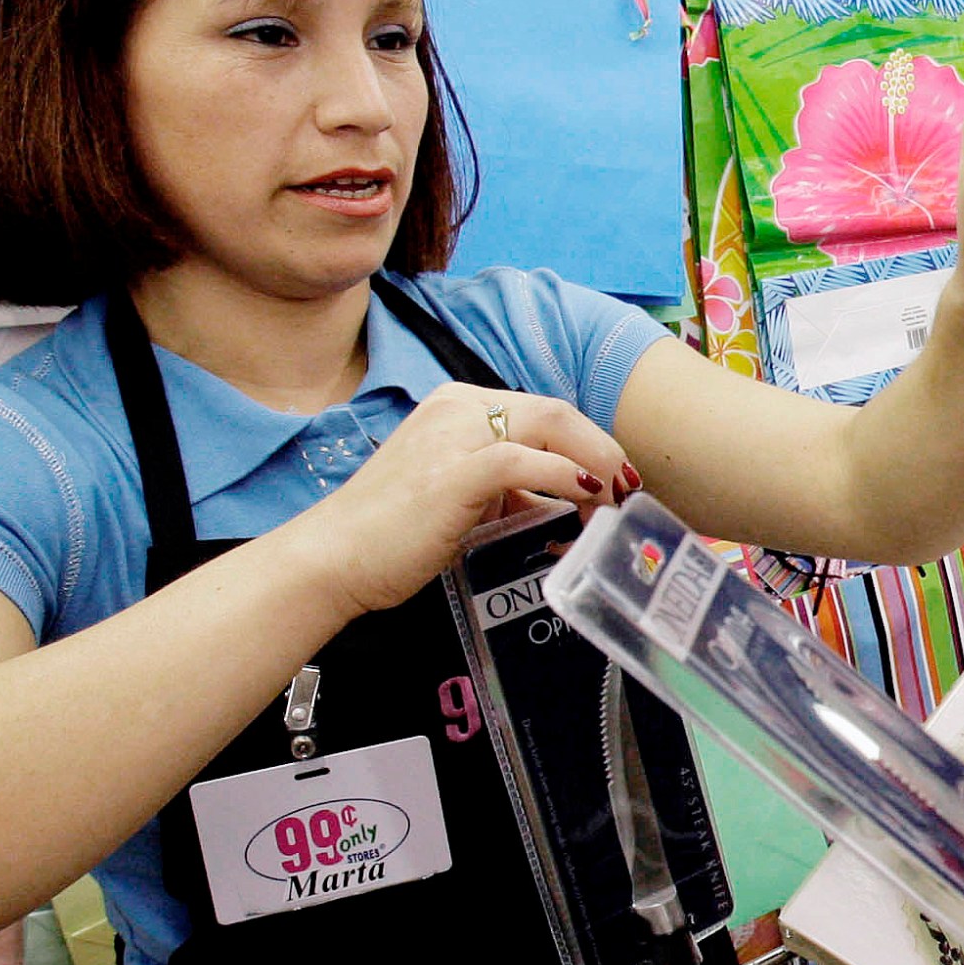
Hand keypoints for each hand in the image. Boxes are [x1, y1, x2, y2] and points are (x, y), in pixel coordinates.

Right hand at [265, 382, 633, 615]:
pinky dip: (568, 478)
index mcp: (457, 406)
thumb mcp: (460, 498)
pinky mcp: (454, 470)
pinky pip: (528, 461)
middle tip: (630, 492)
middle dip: (605, 450)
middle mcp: (457, 407)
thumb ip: (507, 489)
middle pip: (558, 412)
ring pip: (553, 424)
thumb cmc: (392, 535)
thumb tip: (562, 501)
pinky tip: (587, 499)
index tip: (615, 481)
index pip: (543, 413)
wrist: (333, 558)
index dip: (589, 444)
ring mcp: (455, 434)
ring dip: (598, 463)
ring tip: (616, 503)